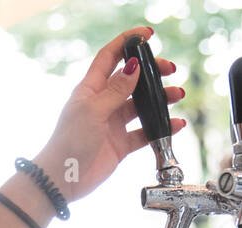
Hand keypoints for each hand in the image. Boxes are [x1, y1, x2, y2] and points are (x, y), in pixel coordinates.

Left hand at [32, 26, 186, 202]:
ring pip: (141, 106)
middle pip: (131, 80)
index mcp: (90, 89)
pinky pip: (145, 132)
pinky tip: (175, 125)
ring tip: (177, 95)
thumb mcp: (93, 110)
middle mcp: (103, 103)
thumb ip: (116, 90)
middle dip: (151, 72)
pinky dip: (160, 128)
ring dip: (160, 100)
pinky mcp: (121, 144)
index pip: (110, 57)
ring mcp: (113, 123)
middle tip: (170, 69)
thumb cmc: (69, 142)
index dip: (127, 43)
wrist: (63, 179)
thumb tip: (134, 66)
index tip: (146, 35)